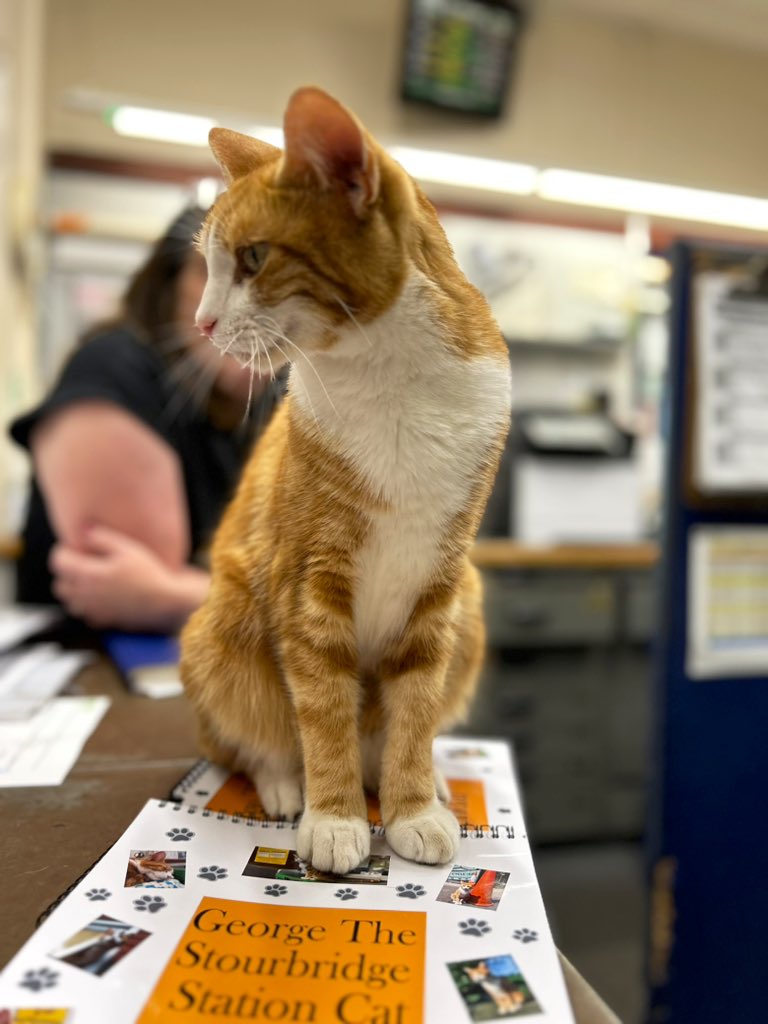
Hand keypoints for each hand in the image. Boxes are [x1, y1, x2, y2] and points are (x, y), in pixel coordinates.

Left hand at [49, 525, 208, 631]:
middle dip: (67, 573)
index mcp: (88, 575)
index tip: (76, 548)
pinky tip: (103, 596)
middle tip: (84, 564)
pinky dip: (88, 605)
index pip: (58, 562)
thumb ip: (103, 539)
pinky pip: (85, 614)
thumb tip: (86, 531)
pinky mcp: (102, 622)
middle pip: (59, 584)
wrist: (165, 603)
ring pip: (69, 601)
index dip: (64, 551)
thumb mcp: (128, 549)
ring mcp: (92, 611)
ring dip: (75, 591)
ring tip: (92, 581)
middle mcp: (85, 595)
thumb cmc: (149, 574)